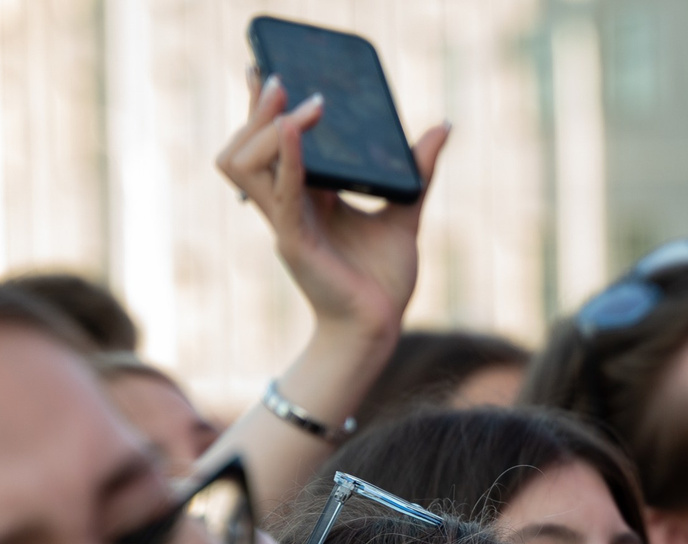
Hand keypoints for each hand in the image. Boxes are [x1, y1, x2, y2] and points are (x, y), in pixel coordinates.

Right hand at [215, 71, 448, 347]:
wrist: (380, 328)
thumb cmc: (383, 281)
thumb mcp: (405, 212)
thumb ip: (418, 170)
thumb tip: (442, 126)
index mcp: (307, 198)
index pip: (272, 145)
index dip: (265, 110)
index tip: (270, 72)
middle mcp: (288, 206)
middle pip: (246, 149)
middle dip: (255, 112)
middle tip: (276, 77)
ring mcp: (286, 222)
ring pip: (244, 166)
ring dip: (261, 128)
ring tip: (291, 99)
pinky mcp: (294, 241)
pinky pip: (281, 194)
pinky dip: (287, 159)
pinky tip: (294, 129)